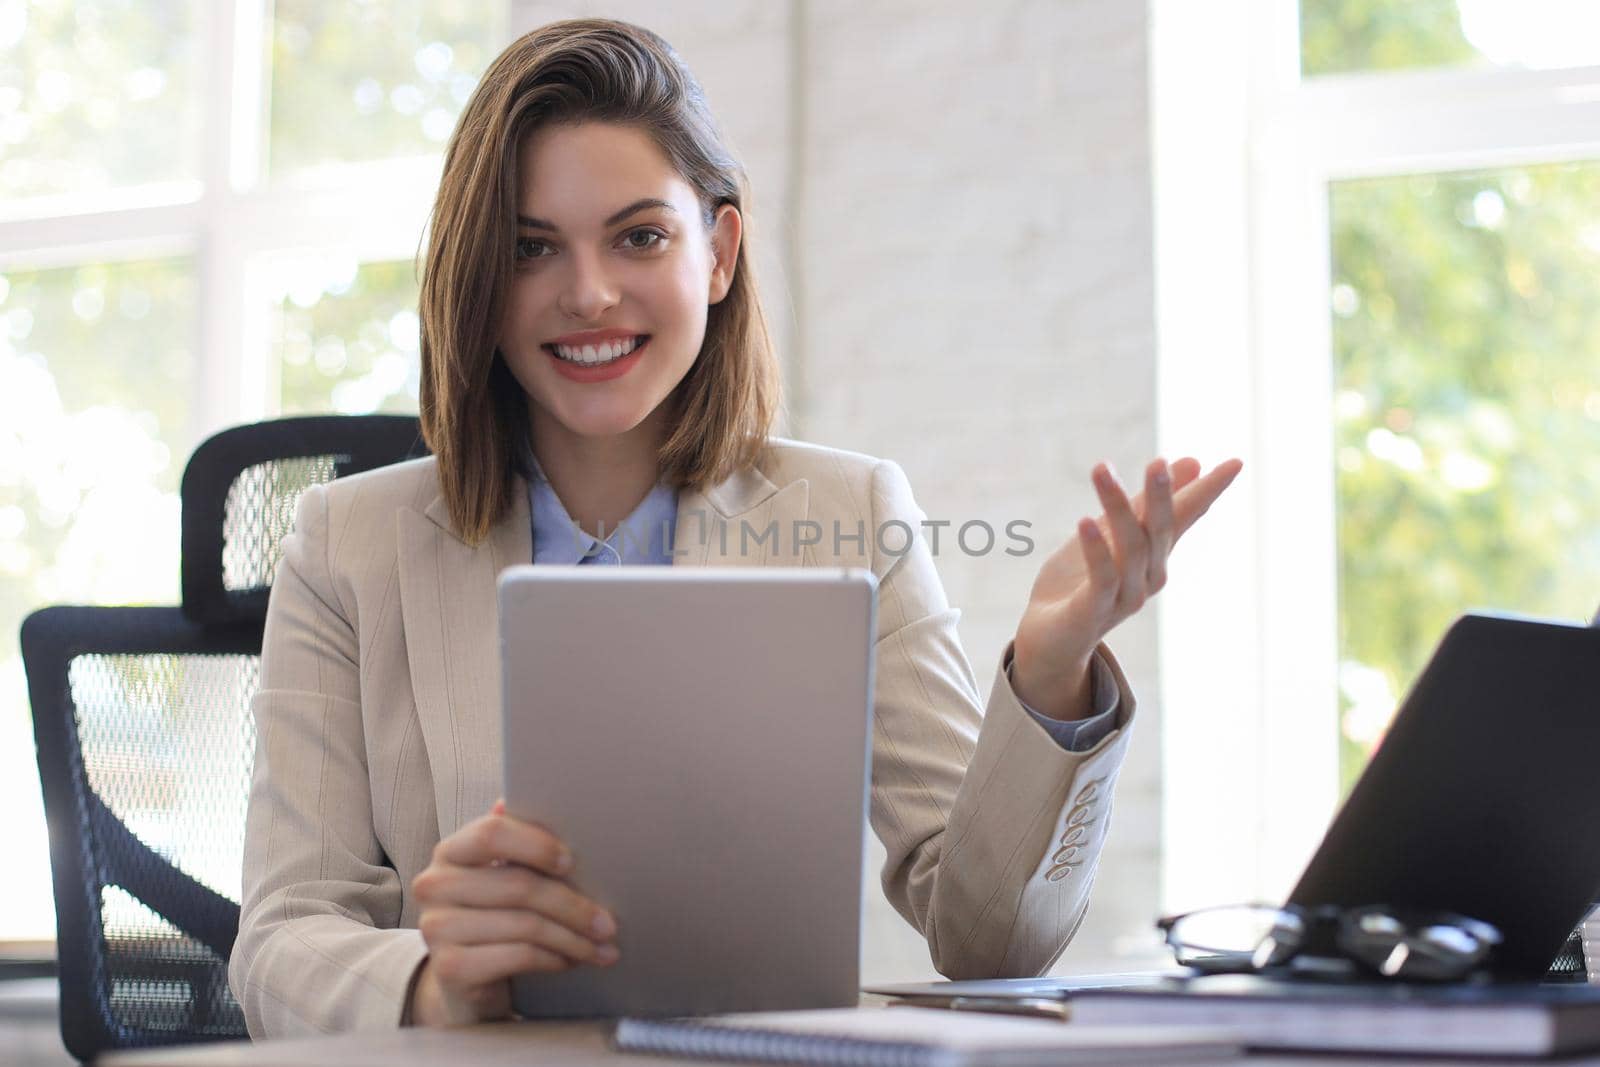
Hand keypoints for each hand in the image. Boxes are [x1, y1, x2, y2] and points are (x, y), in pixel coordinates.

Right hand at [406, 799, 618, 1026]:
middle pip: (519, 886)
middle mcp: (434, 885)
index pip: (492, 833)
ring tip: (601, 948)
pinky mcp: (450, 967)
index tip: (573, 862)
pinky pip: (518, 956)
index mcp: (451, 851)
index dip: (537, 845)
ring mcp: (437, 928)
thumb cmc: (494, 916)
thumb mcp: (503, 876)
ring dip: (573, 939)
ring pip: (525, 925)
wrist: (463, 979)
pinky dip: (553, 959)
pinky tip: (570, 961)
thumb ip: (519, 842)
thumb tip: (551, 798)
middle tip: (608, 923)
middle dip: (573, 906)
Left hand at [1011, 456, 1243, 719]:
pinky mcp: (1094, 612)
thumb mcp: (1112, 535)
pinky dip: (1096, 550)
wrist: (1051, 644)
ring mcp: (1125, 597)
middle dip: (1161, 496)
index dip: (1207, 492)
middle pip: (1159, 532)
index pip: (1185, 518)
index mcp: (1154, 556)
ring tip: (1101, 470)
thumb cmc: (1081, 584)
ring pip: (1130, 549)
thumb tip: (1190, 461)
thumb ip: (1146, 503)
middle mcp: (1147, 577)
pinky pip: (1102, 578)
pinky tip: (1085, 521)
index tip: (1235, 462)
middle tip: (1159, 461)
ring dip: (1117, 508)